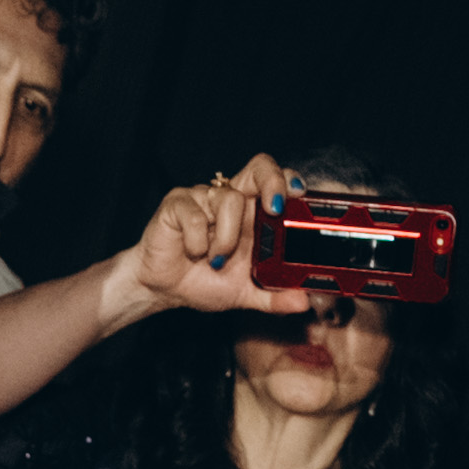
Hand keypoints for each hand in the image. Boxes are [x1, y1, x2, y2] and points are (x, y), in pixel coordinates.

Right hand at [102, 152, 312, 334]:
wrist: (165, 290)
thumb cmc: (205, 281)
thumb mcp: (246, 294)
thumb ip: (275, 297)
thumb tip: (303, 302)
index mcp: (253, 215)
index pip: (277, 182)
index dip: (290, 182)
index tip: (298, 197)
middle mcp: (232, 199)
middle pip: (259, 166)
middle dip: (272, 182)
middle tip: (274, 209)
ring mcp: (204, 198)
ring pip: (229, 200)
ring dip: (227, 238)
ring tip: (216, 260)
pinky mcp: (178, 204)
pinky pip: (195, 216)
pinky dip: (197, 243)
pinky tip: (193, 253)